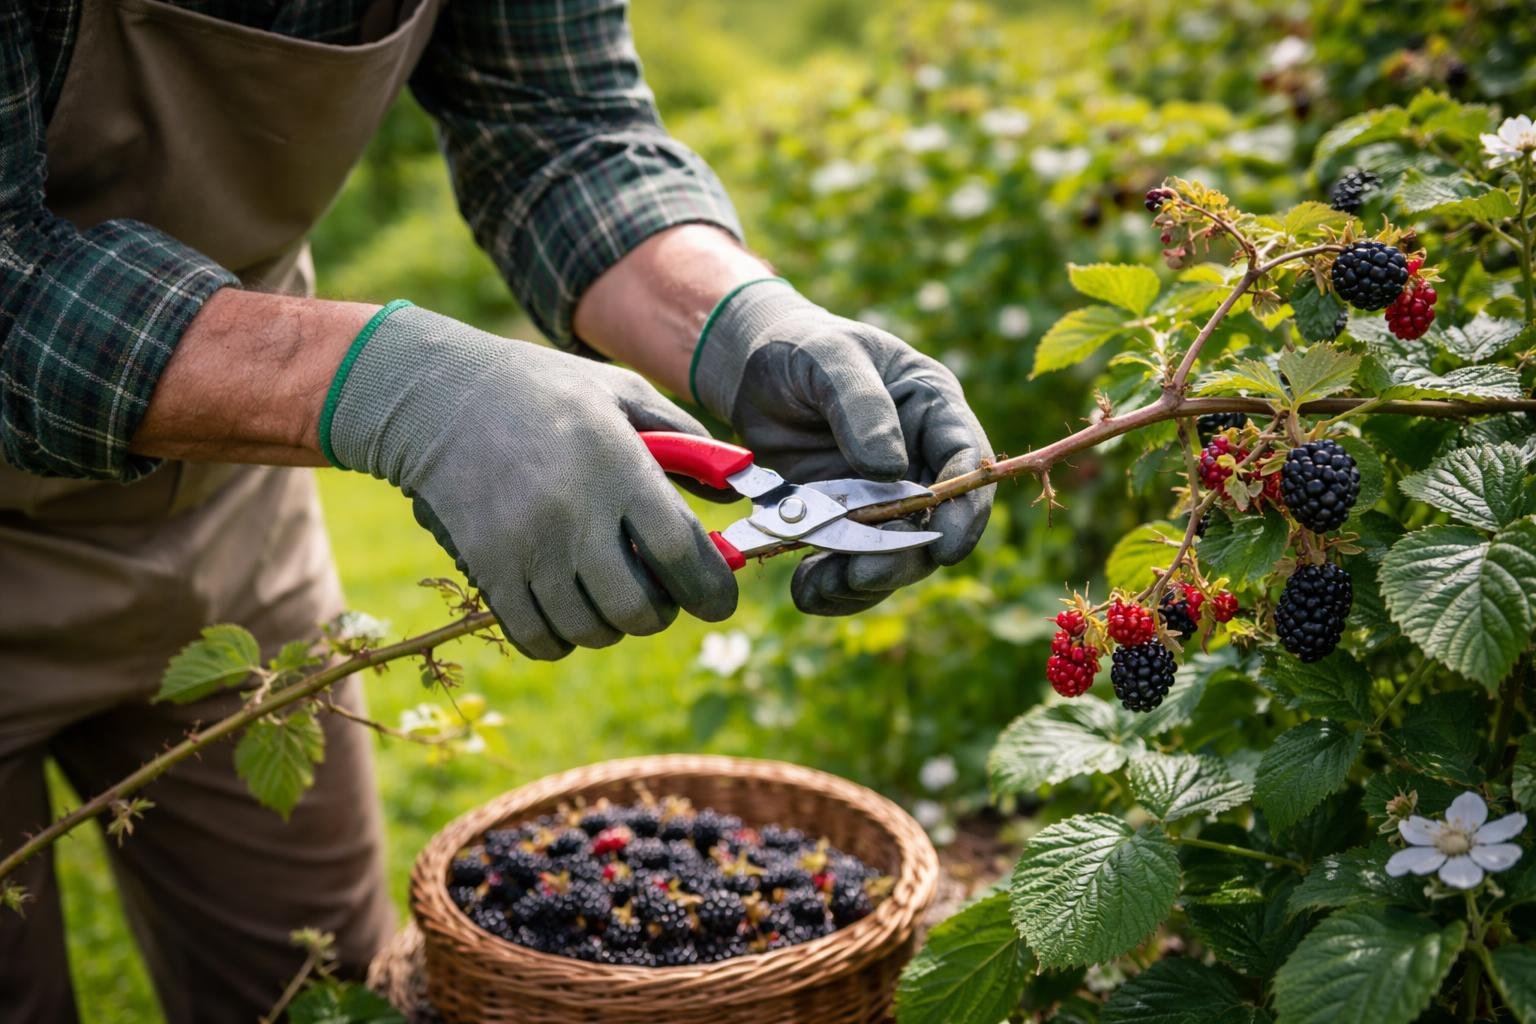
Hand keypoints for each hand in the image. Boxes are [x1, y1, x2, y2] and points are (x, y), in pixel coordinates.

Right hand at [325, 303, 736, 658]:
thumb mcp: (622, 394)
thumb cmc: (545, 391)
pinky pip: (538, 638)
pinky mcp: (488, 568)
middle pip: (639, 608)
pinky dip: (563, 638)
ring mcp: (527, 546)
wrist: (440, 396)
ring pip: (592, 629)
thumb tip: (737, 490)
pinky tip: (568, 612)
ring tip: (609, 596)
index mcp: (617, 467)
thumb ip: (688, 441)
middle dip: (661, 612)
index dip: (711, 589)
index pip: (682, 553)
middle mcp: (575, 514)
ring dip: (612, 626)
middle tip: (658, 594)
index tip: (719, 600)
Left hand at [693, 281, 992, 613]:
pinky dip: (832, 586)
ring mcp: (883, 498)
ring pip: (895, 556)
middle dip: (904, 557)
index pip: (968, 464)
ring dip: (864, 580)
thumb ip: (860, 403)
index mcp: (934, 410)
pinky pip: (852, 566)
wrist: (752, 372)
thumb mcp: (829, 357)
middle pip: (934, 524)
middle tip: (862, 572)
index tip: (947, 548)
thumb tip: (890, 468)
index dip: (966, 511)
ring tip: (818, 586)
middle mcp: (919, 461)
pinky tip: (804, 589)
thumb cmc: (802, 350)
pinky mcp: (846, 524)